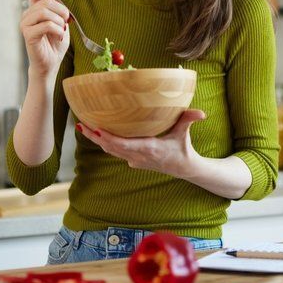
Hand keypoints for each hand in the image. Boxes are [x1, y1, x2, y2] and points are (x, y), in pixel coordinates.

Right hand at [20, 0, 70, 78]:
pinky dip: (58, 30)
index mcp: (36, 7)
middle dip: (62, 10)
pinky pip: (46, 25)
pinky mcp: (28, 35)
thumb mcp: (61, 20)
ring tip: (62, 30)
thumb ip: (57, 6)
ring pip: (44, 11)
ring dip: (59, 21)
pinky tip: (59, 37)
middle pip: (45, 0)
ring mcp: (26, 24)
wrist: (51, 62)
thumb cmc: (55, 42)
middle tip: (66, 21)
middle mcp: (28, 14)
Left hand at [77, 110, 207, 176]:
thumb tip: (201, 113)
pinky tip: (96, 133)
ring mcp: (135, 160)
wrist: (184, 169)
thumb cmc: (183, 148)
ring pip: (111, 151)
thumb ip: (189, 119)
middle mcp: (138, 156)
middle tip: (81, 123)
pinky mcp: (134, 161)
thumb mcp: (185, 133)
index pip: (124, 144)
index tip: (96, 129)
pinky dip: (105, 143)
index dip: (108, 138)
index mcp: (149, 148)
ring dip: (97, 139)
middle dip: (95, 136)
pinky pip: (115, 152)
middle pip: (111, 147)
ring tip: (83, 126)